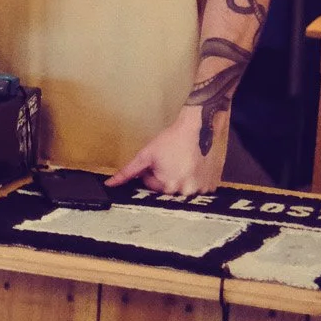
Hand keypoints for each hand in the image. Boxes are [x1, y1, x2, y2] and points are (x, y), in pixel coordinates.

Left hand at [106, 106, 223, 197]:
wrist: (197, 128)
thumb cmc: (170, 140)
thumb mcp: (145, 155)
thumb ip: (127, 172)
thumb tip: (109, 184)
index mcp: (167, 187)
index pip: (152, 186)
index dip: (152, 172)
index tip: (159, 161)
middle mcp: (185, 192)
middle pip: (167, 189)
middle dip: (166, 177)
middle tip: (171, 161)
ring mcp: (201, 190)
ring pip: (183, 189)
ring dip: (181, 179)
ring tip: (183, 163)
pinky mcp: (212, 186)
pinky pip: (199, 188)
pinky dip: (195, 180)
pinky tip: (194, 166)